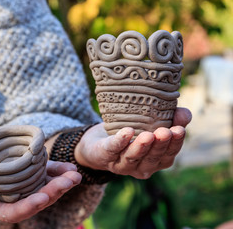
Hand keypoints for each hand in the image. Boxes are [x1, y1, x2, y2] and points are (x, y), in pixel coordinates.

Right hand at [0, 143, 80, 222]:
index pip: (10, 212)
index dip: (27, 207)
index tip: (43, 198)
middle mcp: (7, 196)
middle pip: (32, 200)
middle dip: (52, 193)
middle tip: (69, 182)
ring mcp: (17, 184)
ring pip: (40, 188)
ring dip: (59, 183)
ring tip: (75, 175)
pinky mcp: (22, 170)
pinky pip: (41, 172)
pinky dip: (55, 170)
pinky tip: (69, 167)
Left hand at [75, 107, 191, 178]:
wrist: (98, 143)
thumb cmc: (132, 132)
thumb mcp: (151, 126)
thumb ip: (171, 119)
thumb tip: (184, 113)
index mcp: (156, 162)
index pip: (168, 155)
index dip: (175, 144)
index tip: (180, 129)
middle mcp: (141, 167)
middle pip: (152, 159)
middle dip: (159, 146)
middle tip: (165, 132)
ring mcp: (122, 164)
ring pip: (132, 157)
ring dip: (141, 147)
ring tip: (148, 135)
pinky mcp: (105, 156)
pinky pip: (112, 149)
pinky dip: (120, 141)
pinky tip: (127, 132)